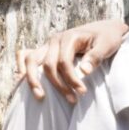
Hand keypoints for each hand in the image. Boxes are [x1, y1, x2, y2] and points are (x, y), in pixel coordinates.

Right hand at [13, 19, 128, 102]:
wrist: (105, 29)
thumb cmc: (107, 38)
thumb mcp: (107, 45)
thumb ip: (95, 57)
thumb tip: (83, 71)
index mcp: (69, 37)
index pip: (63, 62)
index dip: (71, 79)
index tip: (82, 92)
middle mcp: (54, 40)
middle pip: (47, 65)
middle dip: (58, 85)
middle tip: (72, 100)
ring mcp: (47, 45)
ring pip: (31, 60)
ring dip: (33, 80)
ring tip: (40, 97)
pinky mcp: (45, 50)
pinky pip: (26, 56)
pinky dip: (21, 68)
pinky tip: (21, 83)